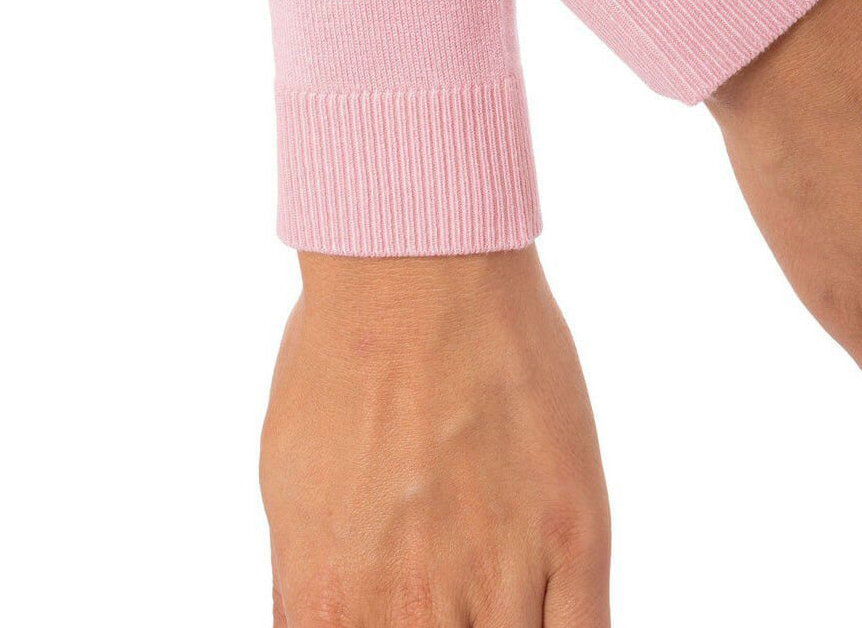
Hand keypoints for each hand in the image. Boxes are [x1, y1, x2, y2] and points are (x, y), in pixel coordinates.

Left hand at [261, 248, 609, 625]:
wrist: (413, 269)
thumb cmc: (342, 351)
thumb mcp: (287, 480)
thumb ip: (308, 579)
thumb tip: (327, 616)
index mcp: (331, 602)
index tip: (402, 614)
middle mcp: (414, 607)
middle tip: (455, 592)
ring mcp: (501, 572)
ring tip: (495, 590)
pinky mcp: (574, 532)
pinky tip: (550, 611)